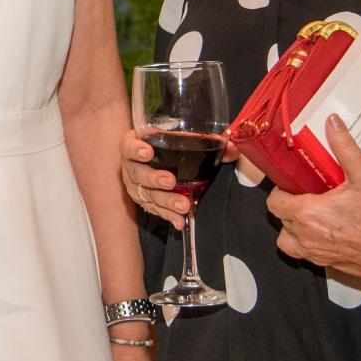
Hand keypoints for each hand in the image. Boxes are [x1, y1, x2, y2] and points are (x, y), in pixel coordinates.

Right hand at [120, 127, 243, 230]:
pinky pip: (155, 210)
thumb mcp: (177, 139)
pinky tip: (179, 221)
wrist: (151, 159)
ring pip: (147, 195)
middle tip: (170, 181)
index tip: (148, 152)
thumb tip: (232, 148)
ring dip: (166, 200)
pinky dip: (168, 215)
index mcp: (134, 145)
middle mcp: (131, 167)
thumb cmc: (164, 146)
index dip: (135, 149)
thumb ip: (205, 141)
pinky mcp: (144, 202)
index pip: (128, 146)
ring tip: (183, 205)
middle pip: (138, 174)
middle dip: (154, 178)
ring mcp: (136, 187)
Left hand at [264, 116, 360, 283]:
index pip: (274, 202)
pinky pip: (305, 255)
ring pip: (287, 241)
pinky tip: (325, 231)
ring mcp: (316, 253)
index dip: (281, 191)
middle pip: (280, 219)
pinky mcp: (327, 264)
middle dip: (289, 206)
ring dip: (293, 229)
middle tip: (306, 194)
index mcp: (308, 214)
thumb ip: (344, 146)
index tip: (293, 185)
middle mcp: (307, 236)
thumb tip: (333, 124)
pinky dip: (308, 244)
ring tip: (310, 215)